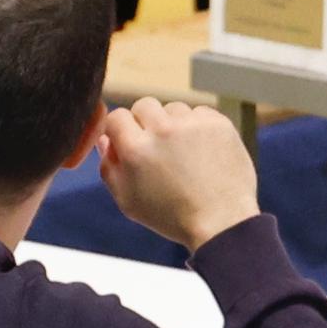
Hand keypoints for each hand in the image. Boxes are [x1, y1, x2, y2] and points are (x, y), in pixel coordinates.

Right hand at [96, 97, 261, 250]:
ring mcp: (192, 124)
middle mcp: (162, 129)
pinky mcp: (217, 123)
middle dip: (146, 123)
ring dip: (173, 124)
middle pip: (144, 105)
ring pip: (173, 109)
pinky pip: (200, 113)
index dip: (120, 130)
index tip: (129, 141)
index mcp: (136, 148)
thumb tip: (105, 139)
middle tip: (158, 148)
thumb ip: (108, 167)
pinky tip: (202, 151)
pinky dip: (199, 127)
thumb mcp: (128, 200)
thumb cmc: (172, 216)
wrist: (221, 222)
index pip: (116, 116)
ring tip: (183, 153)